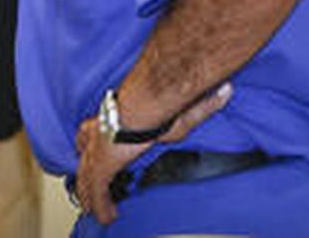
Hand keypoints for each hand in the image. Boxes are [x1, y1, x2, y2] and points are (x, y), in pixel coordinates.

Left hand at [72, 84, 232, 224]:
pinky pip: (97, 194)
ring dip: (90, 195)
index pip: (90, 130)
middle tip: (87, 189)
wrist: (146, 106)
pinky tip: (108, 217)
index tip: (90, 147)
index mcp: (112, 119)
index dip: (89, 140)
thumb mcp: (180, 109)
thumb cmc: (160, 106)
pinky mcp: (101, 168)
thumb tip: (226, 92)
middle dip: (85, 175)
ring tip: (95, 208)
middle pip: (83, 158)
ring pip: (85, 180)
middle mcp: (98, 136)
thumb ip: (201, 106)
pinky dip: (102, 208)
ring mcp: (96, 152)